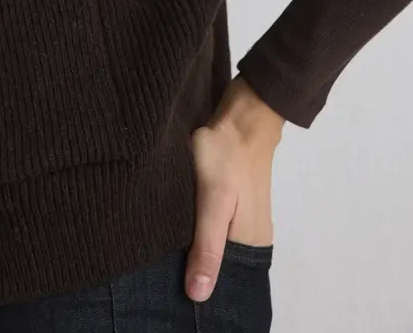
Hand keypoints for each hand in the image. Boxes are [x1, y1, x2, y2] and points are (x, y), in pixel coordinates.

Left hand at [185, 75, 284, 303]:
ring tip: (164, 251)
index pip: (225, 284)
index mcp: (251, 245)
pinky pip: (213, 229)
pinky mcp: (232, 204)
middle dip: (193, 270)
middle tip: (161, 269)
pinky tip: (177, 229)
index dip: (199, 288)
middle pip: (220, 267)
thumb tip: (198, 296)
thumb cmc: (226, 156)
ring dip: (193, 249)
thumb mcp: (213, 202)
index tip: (172, 290)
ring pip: (214, 247)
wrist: (240, 116)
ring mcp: (243, 220)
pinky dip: (196, 231)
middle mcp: (252, 238)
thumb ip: (207, 247)